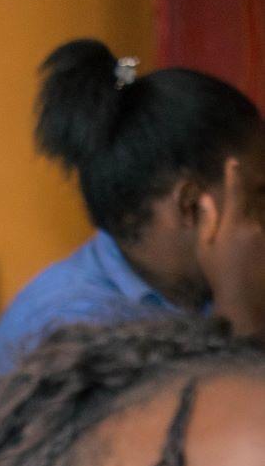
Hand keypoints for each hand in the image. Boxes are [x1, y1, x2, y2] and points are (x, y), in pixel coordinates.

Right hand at [199, 153, 264, 339]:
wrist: (247, 302)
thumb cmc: (220, 277)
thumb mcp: (205, 251)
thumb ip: (207, 222)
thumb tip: (206, 198)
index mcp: (234, 225)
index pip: (235, 193)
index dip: (233, 176)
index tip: (233, 162)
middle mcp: (255, 226)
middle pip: (252, 205)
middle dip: (244, 204)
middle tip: (237, 210)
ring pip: (259, 219)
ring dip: (250, 229)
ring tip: (241, 247)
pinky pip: (262, 234)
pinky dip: (256, 238)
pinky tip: (251, 254)